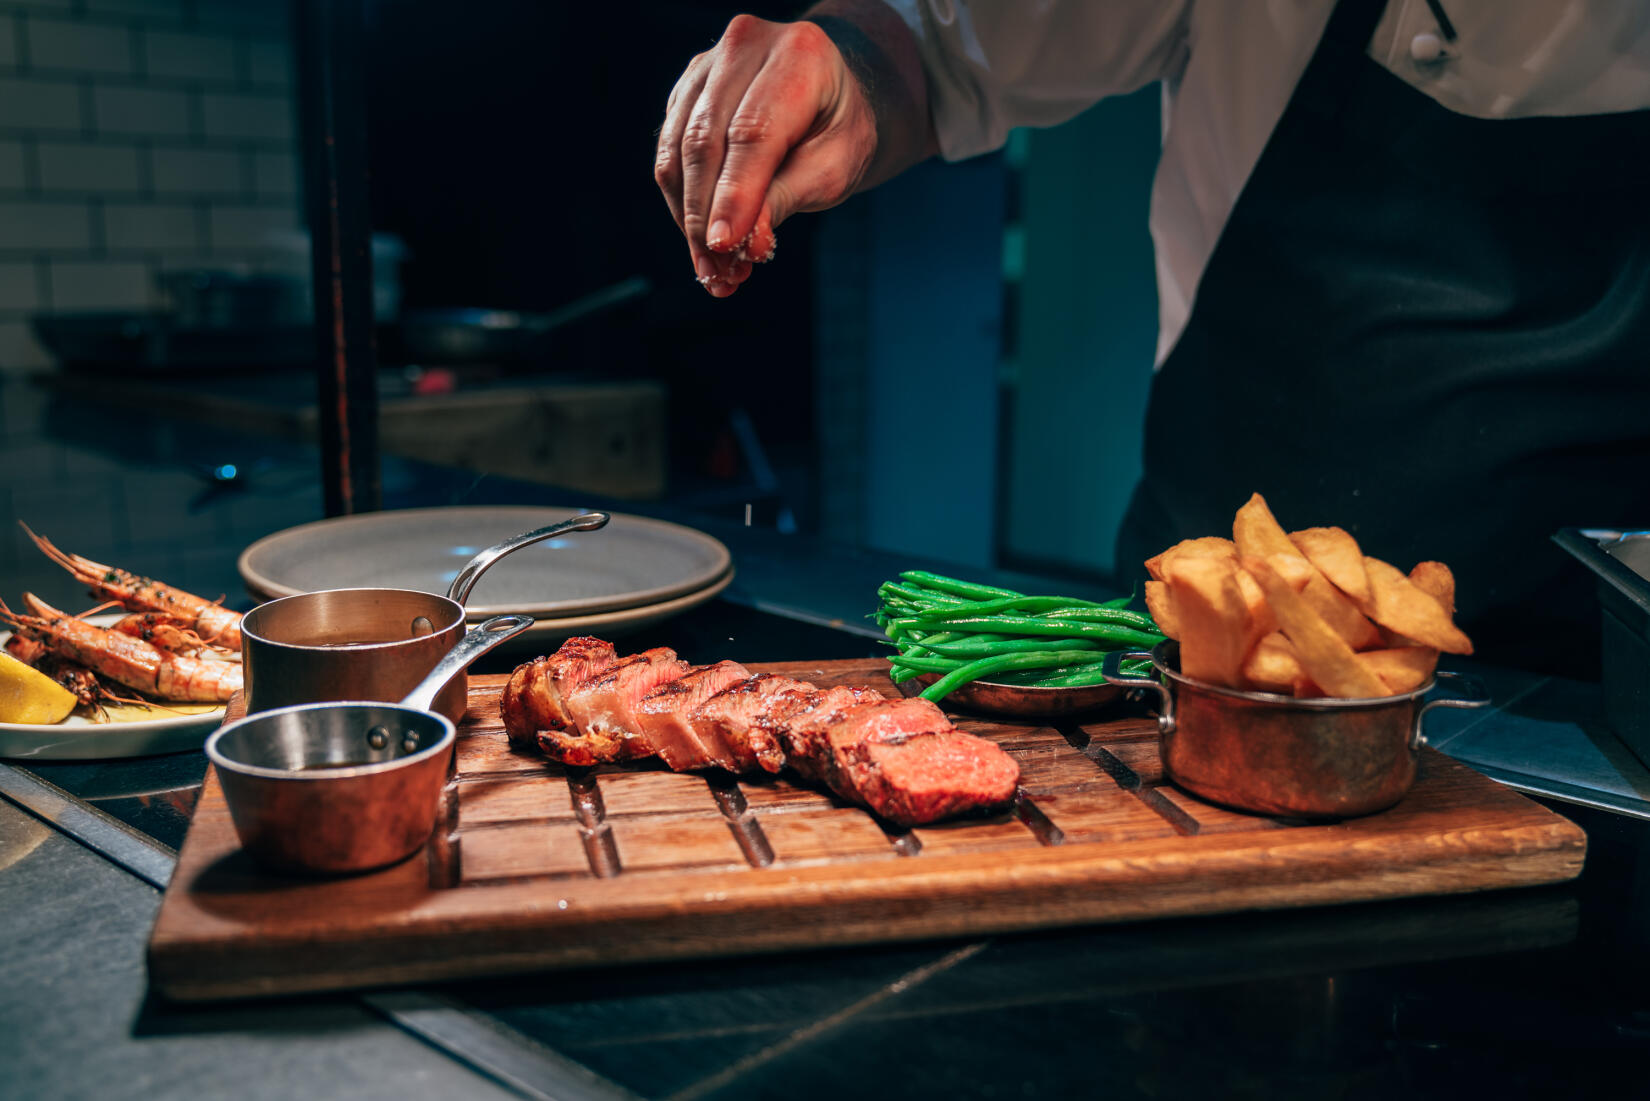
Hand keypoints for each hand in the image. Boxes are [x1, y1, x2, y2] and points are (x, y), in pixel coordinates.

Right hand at [655, 15, 876, 296]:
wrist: (829, 96)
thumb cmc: (838, 130)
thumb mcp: (834, 167)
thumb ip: (787, 198)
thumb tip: (744, 243)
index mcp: (798, 56)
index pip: (752, 133)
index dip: (735, 194)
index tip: (724, 247)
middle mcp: (745, 45)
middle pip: (705, 140)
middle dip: (708, 218)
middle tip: (720, 274)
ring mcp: (707, 64)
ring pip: (678, 151)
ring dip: (690, 219)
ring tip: (715, 270)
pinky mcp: (686, 90)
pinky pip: (669, 153)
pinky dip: (683, 204)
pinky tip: (704, 242)